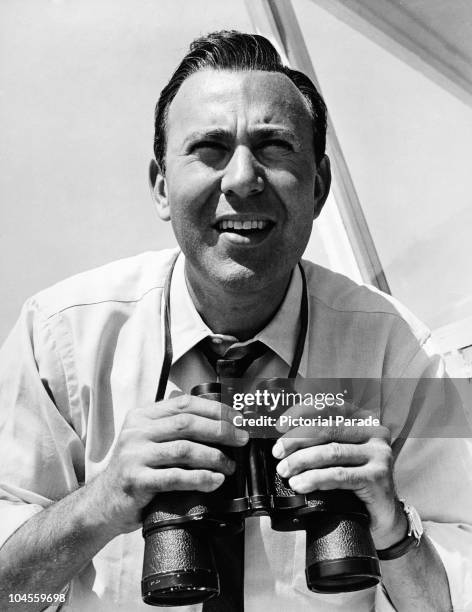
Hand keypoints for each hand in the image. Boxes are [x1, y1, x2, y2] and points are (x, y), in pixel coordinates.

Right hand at [90, 394, 248, 535]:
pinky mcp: (135, 480)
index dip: (214, 409)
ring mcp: (134, 455)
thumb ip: (170, 426)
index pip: (184, 403)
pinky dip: (200, 478)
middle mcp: (136, 431)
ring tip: (230, 465)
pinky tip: (215, 481)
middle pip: (187, 423)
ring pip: (184, 449)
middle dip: (220, 430)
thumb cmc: (133, 471)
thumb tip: (215, 419)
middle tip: (241, 439)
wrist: (101, 504)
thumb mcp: (147, 440)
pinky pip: (175, 477)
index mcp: (142, 416)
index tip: (237, 418)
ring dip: (214, 457)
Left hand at [272, 403, 406, 547]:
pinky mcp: (378, 477)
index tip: (280, 426)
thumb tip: (286, 439)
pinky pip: (339, 475)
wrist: (384, 519)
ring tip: (285, 471)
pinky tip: (300, 485)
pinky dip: (315, 479)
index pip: (330, 408)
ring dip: (302, 461)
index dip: (303, 413)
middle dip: (297, 440)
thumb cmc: (356, 484)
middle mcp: (375, 433)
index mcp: (364, 421)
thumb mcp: (341, 456)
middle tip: (278, 454)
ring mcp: (379, 454)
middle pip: (328, 429)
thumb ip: (323, 442)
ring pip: (331, 452)